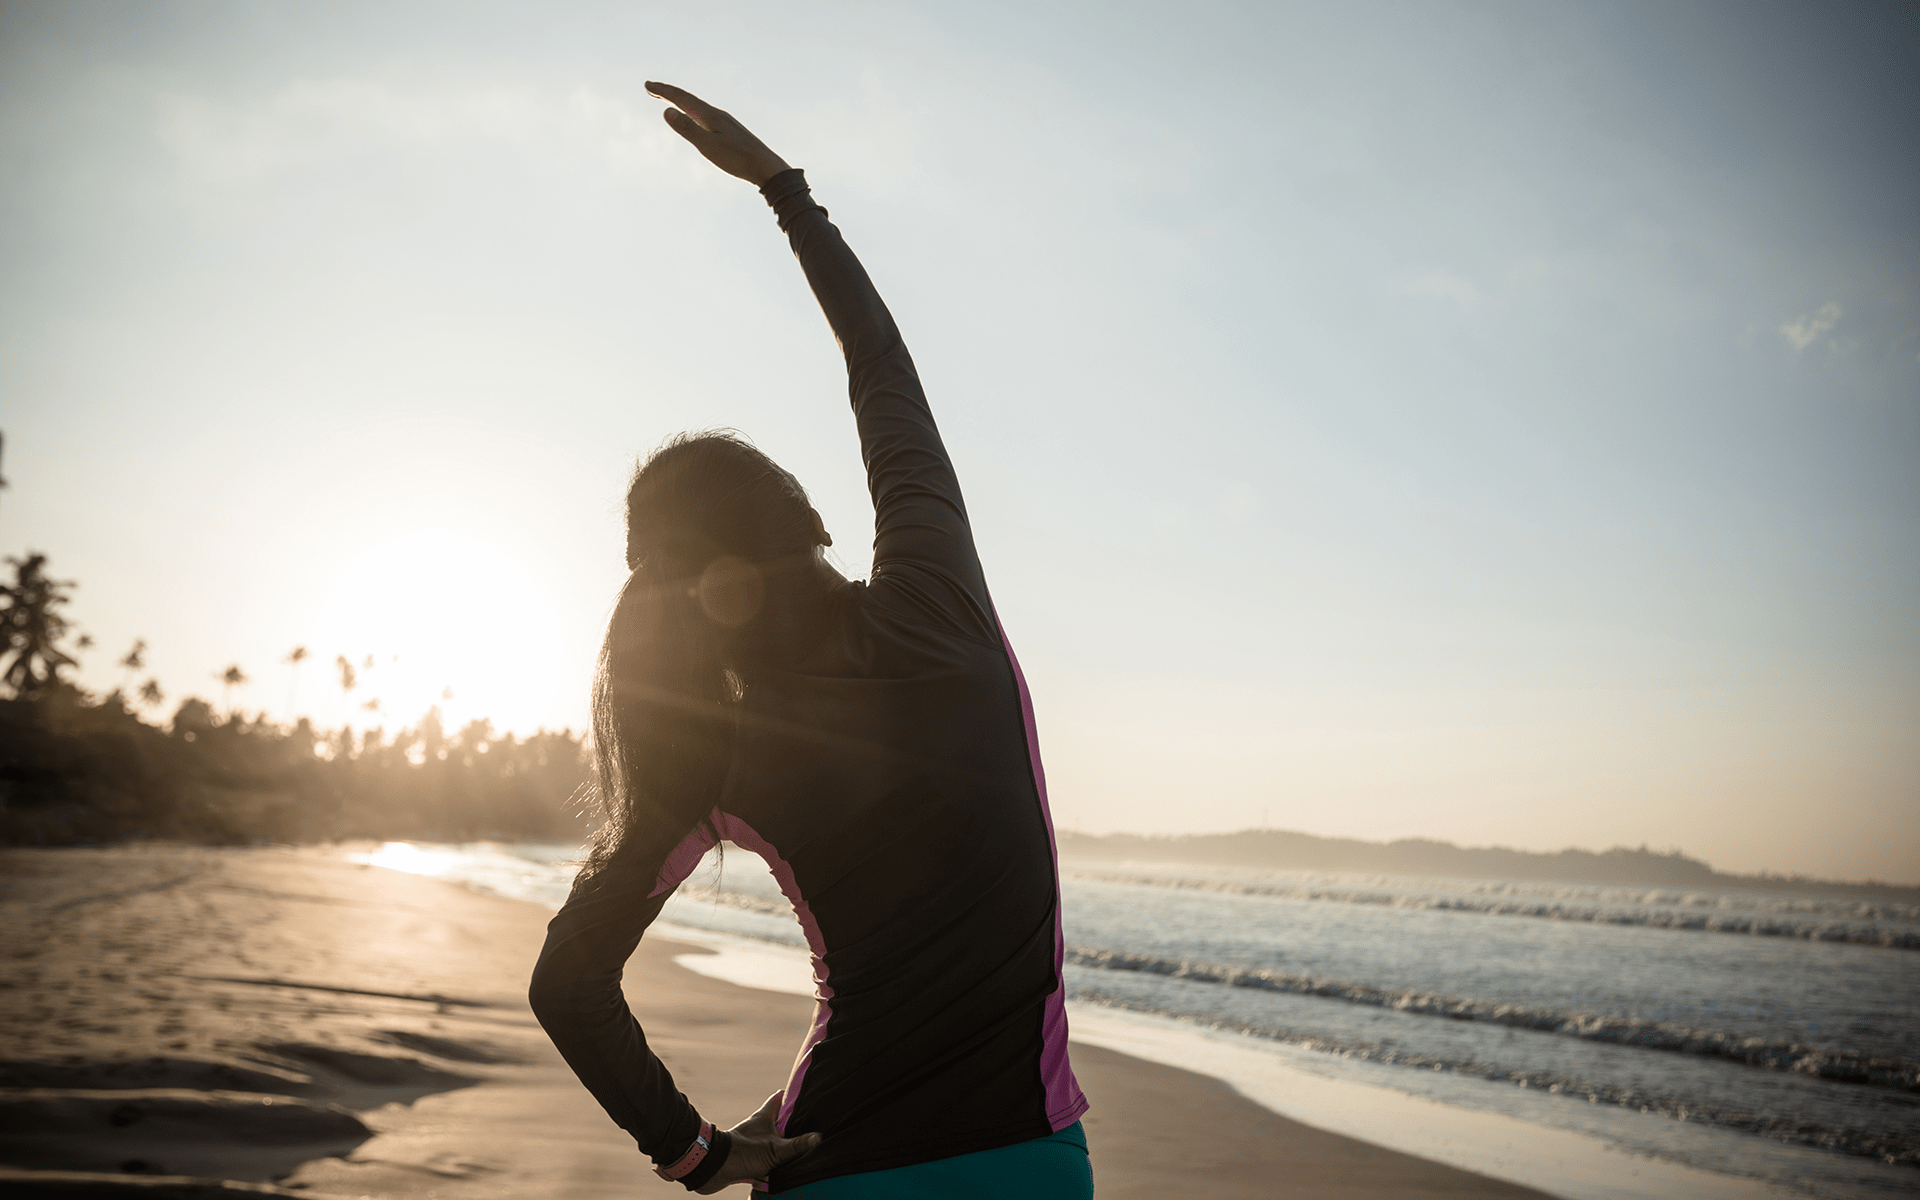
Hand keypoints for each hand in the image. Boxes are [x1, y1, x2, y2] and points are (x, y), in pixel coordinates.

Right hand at [646, 82, 791, 186]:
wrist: (766, 167)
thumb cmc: (737, 159)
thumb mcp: (707, 145)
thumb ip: (687, 128)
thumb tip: (667, 110)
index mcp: (710, 115)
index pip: (682, 99)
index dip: (663, 92)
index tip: (647, 86)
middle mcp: (717, 114)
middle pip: (689, 100)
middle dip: (669, 94)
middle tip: (651, 89)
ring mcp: (725, 122)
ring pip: (697, 108)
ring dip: (681, 102)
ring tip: (669, 101)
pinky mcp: (730, 131)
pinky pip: (705, 116)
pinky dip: (693, 113)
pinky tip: (696, 119)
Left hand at [694, 1092, 821, 1193]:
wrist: (714, 1169)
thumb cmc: (743, 1153)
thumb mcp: (775, 1149)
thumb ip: (797, 1145)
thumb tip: (818, 1137)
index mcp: (764, 1116)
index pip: (779, 1098)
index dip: (791, 1094)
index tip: (805, 1094)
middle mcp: (758, 1127)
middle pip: (779, 1120)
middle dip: (792, 1125)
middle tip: (810, 1127)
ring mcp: (753, 1141)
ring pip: (773, 1140)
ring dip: (783, 1147)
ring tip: (801, 1151)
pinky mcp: (748, 1157)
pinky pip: (766, 1159)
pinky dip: (774, 1164)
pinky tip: (784, 1170)